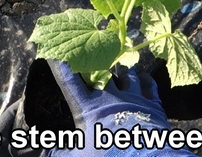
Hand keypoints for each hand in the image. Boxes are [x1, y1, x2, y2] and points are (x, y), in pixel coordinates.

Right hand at [47, 60, 195, 155]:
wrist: (140, 156)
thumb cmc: (105, 154)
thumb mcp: (77, 156)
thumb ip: (61, 152)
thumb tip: (49, 152)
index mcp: (88, 108)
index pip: (70, 82)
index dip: (61, 67)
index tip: (55, 54)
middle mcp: (109, 97)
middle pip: (102, 73)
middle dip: (98, 64)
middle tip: (97, 57)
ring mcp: (132, 97)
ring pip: (128, 75)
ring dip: (124, 71)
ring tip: (122, 68)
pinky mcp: (152, 103)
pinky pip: (149, 85)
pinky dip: (145, 79)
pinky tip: (143, 76)